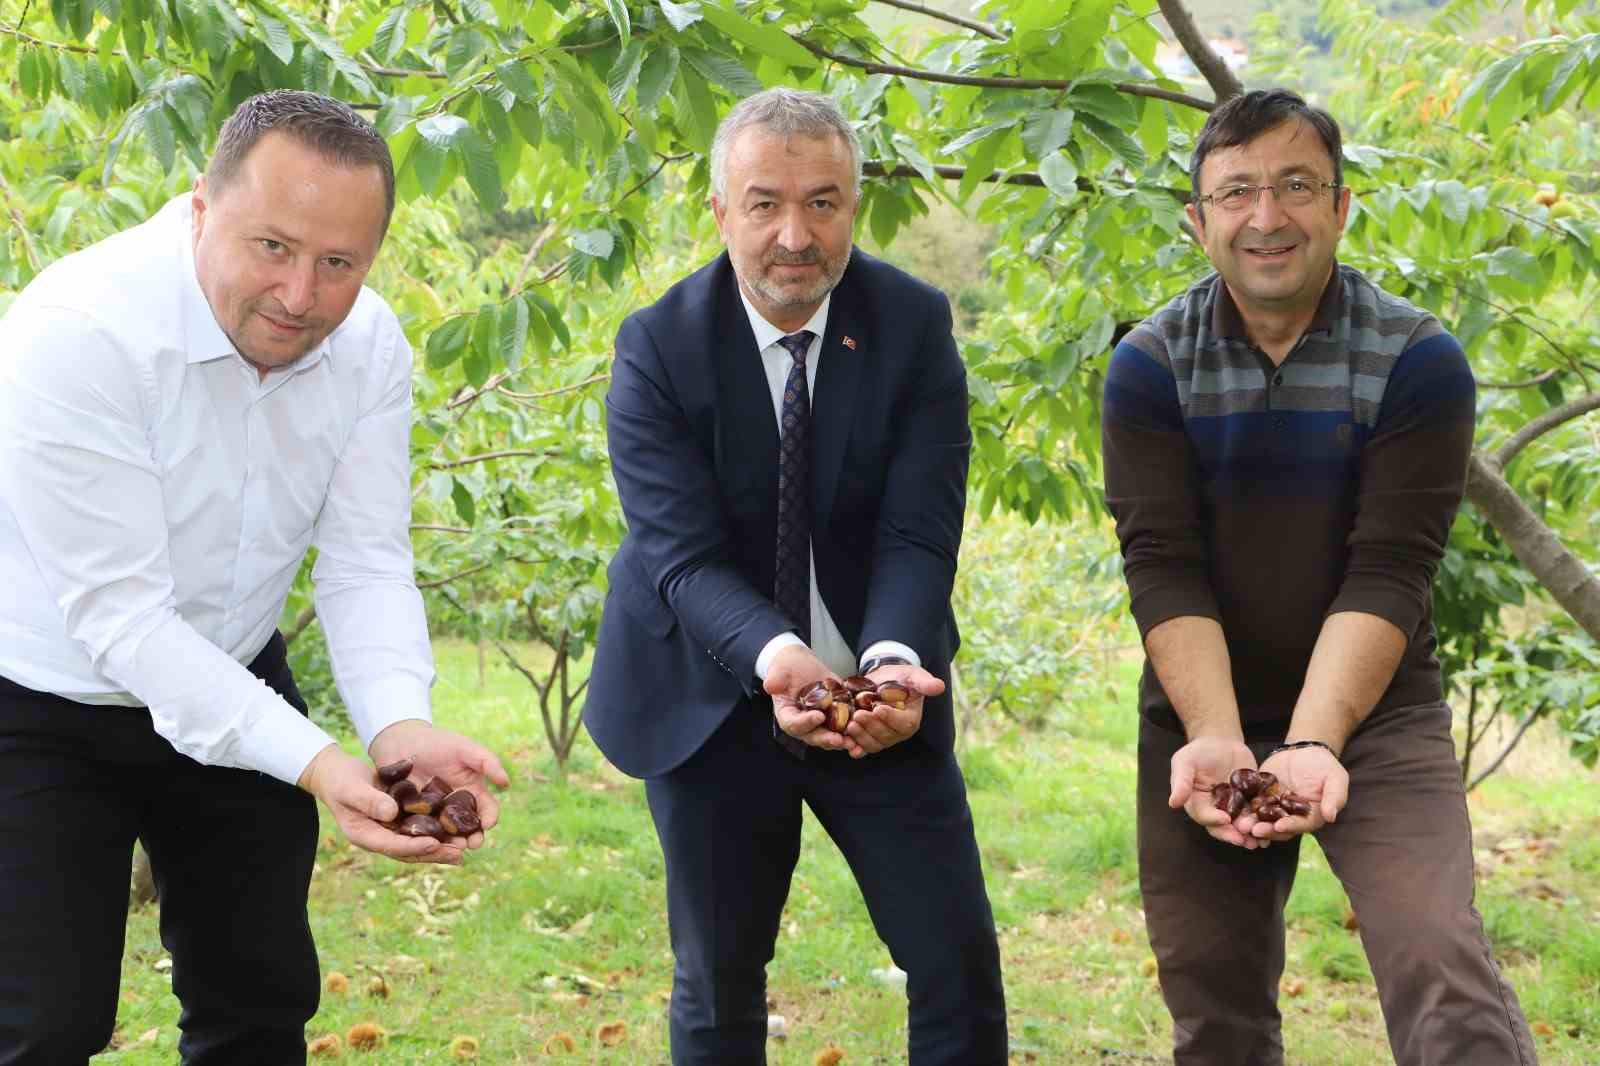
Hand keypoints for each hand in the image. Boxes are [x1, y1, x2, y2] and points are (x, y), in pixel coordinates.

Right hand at [297, 743, 462, 864]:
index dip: (414, 846)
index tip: (434, 844)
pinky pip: (419, 829)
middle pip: (409, 851)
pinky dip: (436, 831)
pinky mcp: (398, 820)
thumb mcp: (351, 788)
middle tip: (458, 855)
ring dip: (439, 847)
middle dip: (433, 853)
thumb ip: (369, 801)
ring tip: (463, 849)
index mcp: (365, 835)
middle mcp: (379, 837)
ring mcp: (389, 830)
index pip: (392, 845)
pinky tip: (456, 831)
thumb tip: (392, 813)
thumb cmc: (340, 780)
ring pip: (416, 843)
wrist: (337, 774)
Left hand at [368, 719, 510, 851]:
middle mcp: (456, 807)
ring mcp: (435, 815)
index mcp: (472, 791)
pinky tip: (426, 843)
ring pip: (447, 834)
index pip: (487, 809)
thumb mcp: (464, 748)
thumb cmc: (437, 742)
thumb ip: (487, 762)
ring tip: (451, 847)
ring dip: (451, 843)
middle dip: (473, 838)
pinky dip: (426, 839)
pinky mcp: (414, 818)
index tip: (488, 824)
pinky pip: (422, 832)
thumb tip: (506, 783)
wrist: (400, 741)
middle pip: (469, 828)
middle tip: (471, 844)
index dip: (490, 818)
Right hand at [764, 644, 846, 751]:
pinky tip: (865, 734)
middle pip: (813, 736)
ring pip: (830, 737)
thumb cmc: (787, 667)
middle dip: (826, 739)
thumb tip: (770, 685)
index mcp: (787, 715)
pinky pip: (844, 729)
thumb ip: (775, 679)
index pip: (793, 724)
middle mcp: (804, 724)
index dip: (805, 722)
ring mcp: (820, 723)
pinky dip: (853, 734)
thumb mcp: (780, 669)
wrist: (801, 665)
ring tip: (855, 744)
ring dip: (843, 741)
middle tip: (839, 740)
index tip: (818, 716)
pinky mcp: (835, 718)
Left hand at [842, 664, 940, 758]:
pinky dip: (856, 748)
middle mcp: (898, 733)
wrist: (882, 680)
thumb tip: (939, 686)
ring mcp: (883, 738)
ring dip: (861, 736)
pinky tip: (849, 746)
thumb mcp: (913, 676)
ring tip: (850, 724)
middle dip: (871, 726)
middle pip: (886, 736)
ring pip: (873, 743)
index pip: (903, 724)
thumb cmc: (901, 678)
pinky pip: (863, 748)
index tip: (878, 708)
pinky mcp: (869, 738)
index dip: (891, 718)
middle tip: (859, 715)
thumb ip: (924, 683)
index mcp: (911, 720)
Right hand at [1168, 736, 1266, 849]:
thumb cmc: (1199, 751)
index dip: (1213, 819)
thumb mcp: (1186, 762)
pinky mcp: (1250, 802)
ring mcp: (1233, 808)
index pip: (1203, 815)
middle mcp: (1215, 810)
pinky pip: (1257, 814)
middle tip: (1244, 840)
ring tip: (1260, 841)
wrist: (1221, 741)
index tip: (1224, 820)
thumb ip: (1181, 781)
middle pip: (1222, 827)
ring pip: (1240, 825)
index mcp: (1197, 803)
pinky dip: (1264, 822)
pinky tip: (1274, 828)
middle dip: (1233, 834)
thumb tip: (1173, 803)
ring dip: (1250, 834)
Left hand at [1246, 744, 1347, 841]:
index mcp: (1310, 817)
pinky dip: (1243, 809)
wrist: (1305, 751)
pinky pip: (1251, 804)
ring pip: (1262, 819)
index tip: (1279, 826)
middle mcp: (1291, 816)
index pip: (1300, 825)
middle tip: (1252, 830)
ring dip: (1251, 824)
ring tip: (1240, 825)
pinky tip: (1233, 811)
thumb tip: (1331, 816)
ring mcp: (1275, 807)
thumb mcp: (1336, 779)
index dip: (1290, 826)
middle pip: (1278, 827)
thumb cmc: (1325, 766)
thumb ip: (1334, 797)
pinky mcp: (1261, 796)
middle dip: (1265, 830)